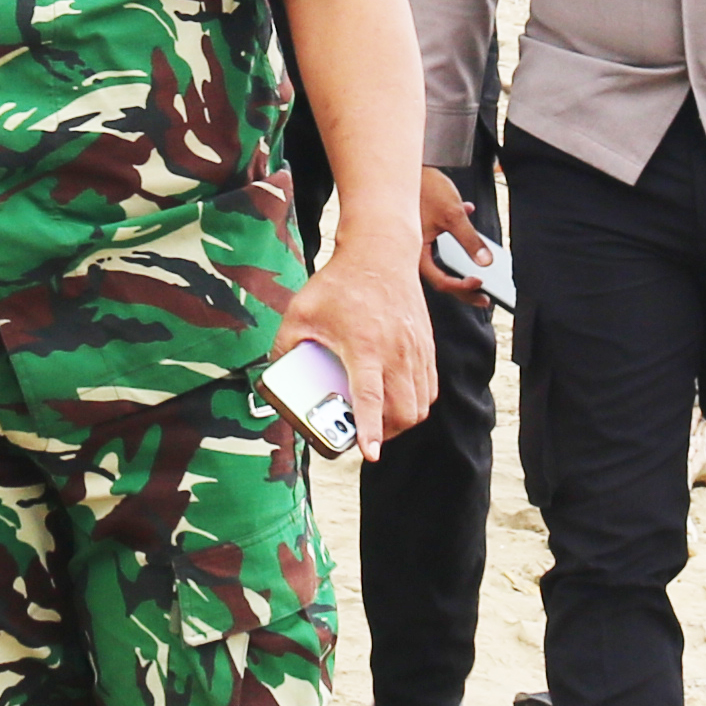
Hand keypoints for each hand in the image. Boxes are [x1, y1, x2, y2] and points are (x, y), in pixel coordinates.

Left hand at [278, 242, 430, 455]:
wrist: (381, 254)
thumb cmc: (339, 283)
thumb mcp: (301, 311)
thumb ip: (285, 346)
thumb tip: (275, 378)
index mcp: (363, 345)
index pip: (370, 397)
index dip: (369, 429)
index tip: (369, 452)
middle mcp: (395, 351)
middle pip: (402, 411)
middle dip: (385, 434)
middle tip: (364, 436)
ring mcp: (416, 350)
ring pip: (420, 405)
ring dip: (401, 422)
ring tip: (380, 421)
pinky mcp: (427, 347)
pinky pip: (429, 390)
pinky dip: (416, 404)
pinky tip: (397, 400)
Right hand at [415, 164, 486, 297]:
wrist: (407, 167)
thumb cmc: (424, 188)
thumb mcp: (453, 214)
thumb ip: (470, 239)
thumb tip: (485, 261)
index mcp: (416, 253)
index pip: (441, 282)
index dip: (462, 287)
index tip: (480, 282)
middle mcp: (413, 252)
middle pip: (440, 280)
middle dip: (463, 291)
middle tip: (483, 299)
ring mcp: (415, 241)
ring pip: (439, 264)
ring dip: (459, 271)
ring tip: (476, 279)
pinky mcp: (420, 229)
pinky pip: (437, 244)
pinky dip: (454, 241)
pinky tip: (467, 216)